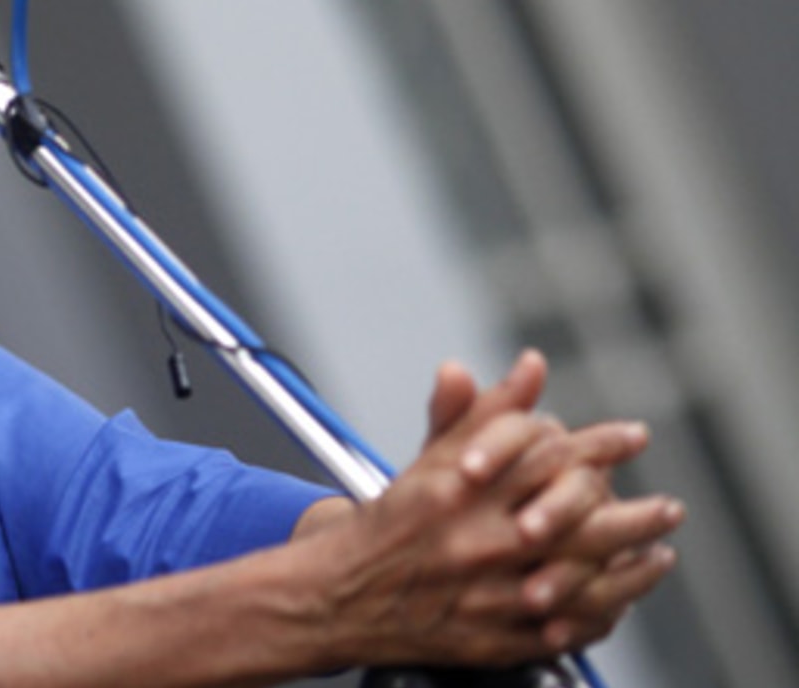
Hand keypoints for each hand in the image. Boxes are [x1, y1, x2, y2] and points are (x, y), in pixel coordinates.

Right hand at [300, 351, 681, 668]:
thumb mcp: (431, 458)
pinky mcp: (491, 641)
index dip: (599, 444)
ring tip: (657, 554)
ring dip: (630, 571)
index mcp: (460, 490)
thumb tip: (531, 365)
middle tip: (669, 508)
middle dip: (634, 515)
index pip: (546, 456)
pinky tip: (619, 600)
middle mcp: (475, 541)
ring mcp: (485, 596)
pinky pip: (563, 632)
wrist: (338, 594)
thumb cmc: (394, 520)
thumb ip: (485, 412)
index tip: (633, 436)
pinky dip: (600, 618)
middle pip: (576, 523)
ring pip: (580, 584)